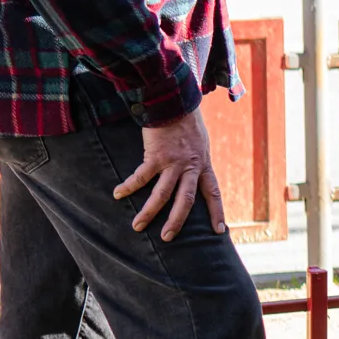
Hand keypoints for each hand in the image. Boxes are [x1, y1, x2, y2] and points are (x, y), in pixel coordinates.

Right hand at [112, 108, 224, 240]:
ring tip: (137, 226)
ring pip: (162, 194)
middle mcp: (190, 167)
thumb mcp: (200, 143)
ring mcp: (173, 162)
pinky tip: (118, 195)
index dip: (217, 212)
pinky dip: (129, 186)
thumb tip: (193, 173)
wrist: (176, 101)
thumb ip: (196, 160)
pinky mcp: (155, 155)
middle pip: (186, 201)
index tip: (220, 231)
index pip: (213, 193)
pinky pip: (141, 176)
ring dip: (149, 212)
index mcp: (203, 165)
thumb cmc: (187, 122)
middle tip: (167, 238)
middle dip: (177, 221)